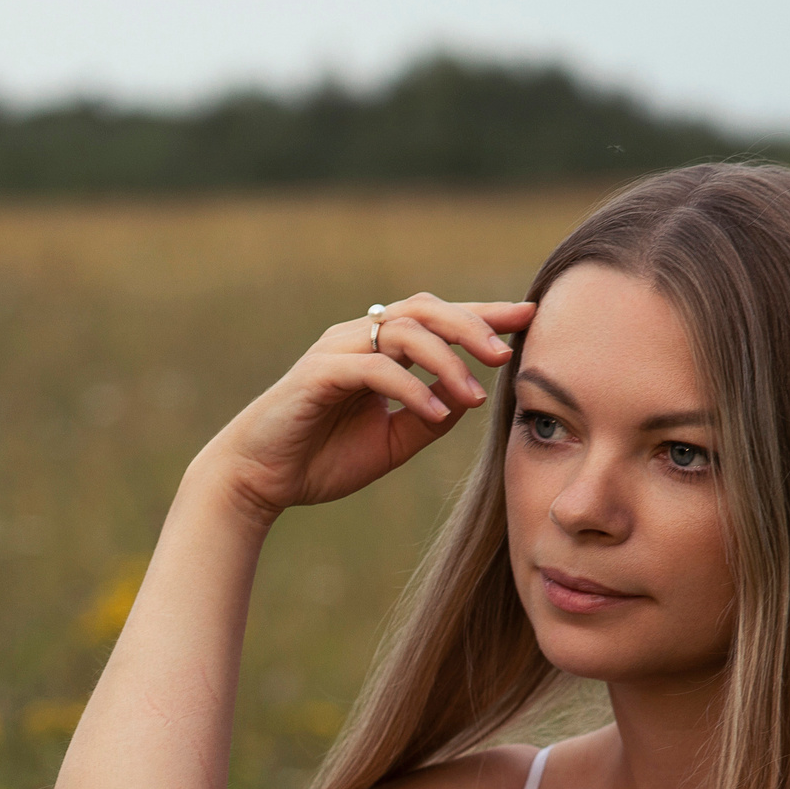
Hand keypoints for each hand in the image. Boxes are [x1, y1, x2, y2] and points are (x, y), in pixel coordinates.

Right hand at [195, 293, 534, 521]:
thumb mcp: (392, 442)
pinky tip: (436, 409)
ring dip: (446, 359)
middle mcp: (358, 339)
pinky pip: (375, 368)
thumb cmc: (321, 459)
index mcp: (378, 349)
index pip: (437, 319)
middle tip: (507, 352)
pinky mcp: (319, 374)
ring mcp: (337, 351)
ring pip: (403, 330)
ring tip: (475, 394)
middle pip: (425, 309)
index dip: (484, 315)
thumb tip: (468, 397)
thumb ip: (429, 416)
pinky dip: (410, 386)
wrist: (260, 480)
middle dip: (472, 324)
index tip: (529, 319)